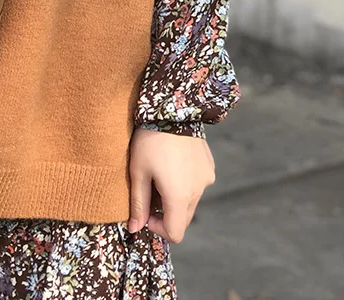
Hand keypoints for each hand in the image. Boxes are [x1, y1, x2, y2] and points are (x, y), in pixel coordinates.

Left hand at [127, 126, 215, 242]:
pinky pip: (197, 184)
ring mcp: (206, 178)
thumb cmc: (150, 141)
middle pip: (182, 219)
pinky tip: (172, 162)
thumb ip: (138, 204)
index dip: (157, 228)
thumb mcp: (138, 172)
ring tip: (160, 173)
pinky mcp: (209, 166)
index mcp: (180, 197)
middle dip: (165, 213)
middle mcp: (198, 191)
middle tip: (149, 191)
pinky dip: (185, 183)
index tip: (144, 210)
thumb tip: (133, 229)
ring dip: (175, 197)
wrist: (172, 109)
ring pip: (191, 201)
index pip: (175, 234)